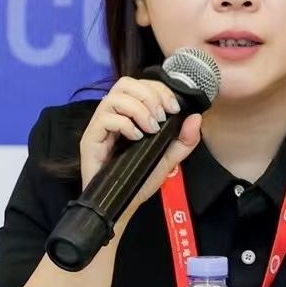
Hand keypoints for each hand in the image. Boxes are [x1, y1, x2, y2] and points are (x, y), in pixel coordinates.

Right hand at [79, 75, 202, 213]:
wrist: (121, 203)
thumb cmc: (140, 180)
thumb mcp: (168, 158)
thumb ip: (184, 140)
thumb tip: (195, 116)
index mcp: (130, 114)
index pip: (140, 85)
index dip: (159, 90)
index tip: (174, 108)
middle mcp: (113, 115)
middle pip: (125, 83)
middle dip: (149, 95)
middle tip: (161, 117)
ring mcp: (99, 126)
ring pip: (113, 97)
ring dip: (139, 109)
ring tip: (150, 128)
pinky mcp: (90, 139)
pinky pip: (105, 119)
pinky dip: (125, 124)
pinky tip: (137, 138)